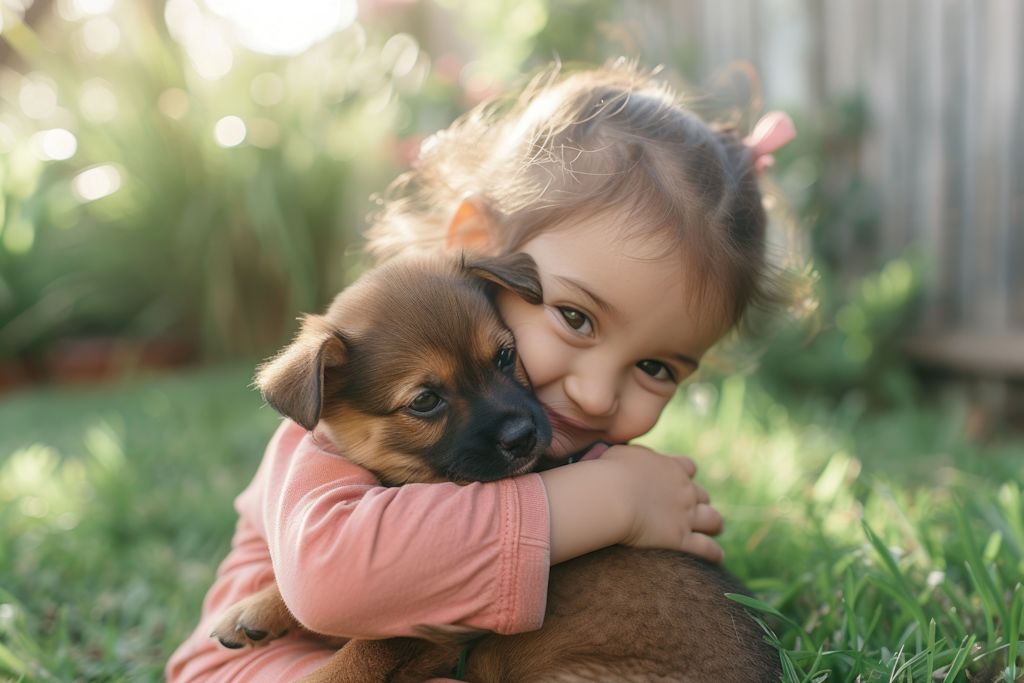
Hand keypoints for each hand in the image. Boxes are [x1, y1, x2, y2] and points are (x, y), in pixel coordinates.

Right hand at [603, 444, 723, 562]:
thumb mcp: (620, 453)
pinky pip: (708, 549)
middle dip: (698, 502)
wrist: (612, 496)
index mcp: (671, 467)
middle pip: (703, 495)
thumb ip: (632, 456)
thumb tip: (628, 461)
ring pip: (714, 520)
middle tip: (690, 510)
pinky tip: (716, 557)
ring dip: (713, 524)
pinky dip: (714, 553)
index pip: (688, 467)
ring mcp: (686, 515)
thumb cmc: (609, 473)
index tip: (676, 481)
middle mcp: (684, 490)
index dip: (684, 475)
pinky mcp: (681, 539)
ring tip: (713, 531)